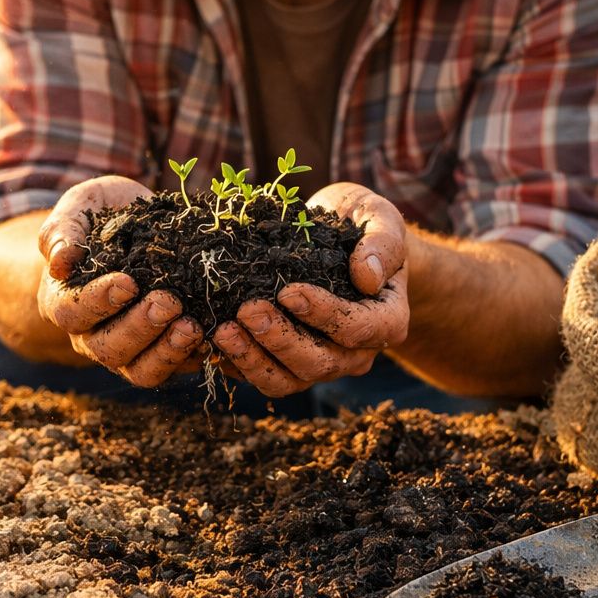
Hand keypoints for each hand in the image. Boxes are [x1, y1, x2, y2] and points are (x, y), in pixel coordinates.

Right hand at [35, 175, 205, 386]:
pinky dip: (194, 357)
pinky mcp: (161, 354)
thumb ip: (64, 231)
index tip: (128, 282)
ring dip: (168, 352)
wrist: (139, 225)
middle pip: (108, 348)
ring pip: (141, 370)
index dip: (99, 301)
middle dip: (141, 328)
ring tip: (193, 327)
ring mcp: (128, 349)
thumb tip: (60, 263)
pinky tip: (213, 335)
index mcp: (64, 300)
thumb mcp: (82, 206)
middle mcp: (92, 334)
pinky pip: (175, 369)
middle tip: (169, 302)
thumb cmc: (105, 213)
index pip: (72, 311)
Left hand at [211, 182, 409, 397]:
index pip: (356, 329)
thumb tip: (367, 276)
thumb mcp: (380, 218)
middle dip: (280, 339)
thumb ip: (383, 243)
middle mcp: (356, 353)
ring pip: (288, 380)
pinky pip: (263, 377)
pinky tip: (211, 341)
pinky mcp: (289, 364)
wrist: (343, 240)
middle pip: (318, 362)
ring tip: (222, 331)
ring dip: (252, 359)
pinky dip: (237, 364)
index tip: (288, 291)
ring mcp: (322, 363)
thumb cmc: (362, 224)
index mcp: (386, 321)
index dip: (322, 315)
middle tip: (247, 310)